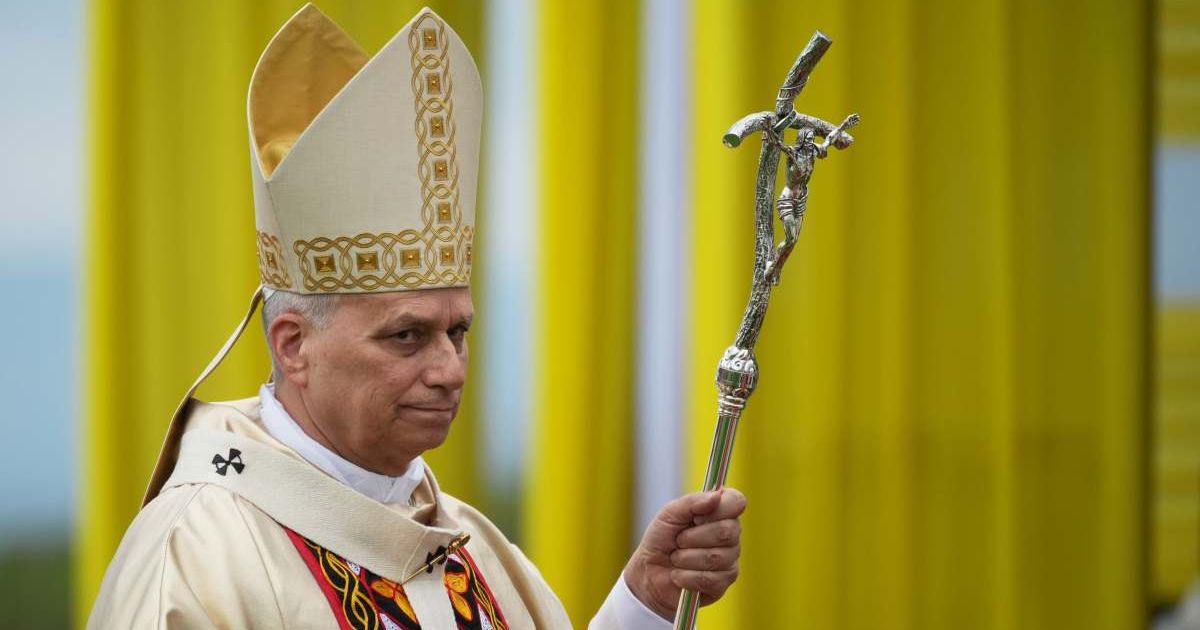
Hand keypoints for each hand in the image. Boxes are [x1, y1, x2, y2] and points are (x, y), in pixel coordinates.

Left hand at [622, 488, 746, 619]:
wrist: (649, 572)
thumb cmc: (661, 538)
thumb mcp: (669, 514)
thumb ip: (691, 502)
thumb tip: (717, 495)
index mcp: (720, 512)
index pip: (736, 502)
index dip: (717, 509)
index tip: (696, 517)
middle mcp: (731, 534)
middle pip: (727, 532)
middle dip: (692, 537)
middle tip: (678, 540)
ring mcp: (730, 560)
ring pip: (716, 558)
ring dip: (685, 558)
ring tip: (676, 558)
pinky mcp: (723, 583)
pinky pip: (709, 579)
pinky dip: (686, 576)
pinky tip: (678, 575)